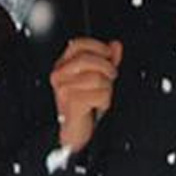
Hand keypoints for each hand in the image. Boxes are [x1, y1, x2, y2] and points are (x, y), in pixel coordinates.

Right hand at [50, 38, 122, 152]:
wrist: (74, 130)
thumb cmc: (84, 103)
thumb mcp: (96, 77)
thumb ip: (106, 60)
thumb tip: (116, 45)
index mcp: (62, 65)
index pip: (77, 44)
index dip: (97, 46)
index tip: (109, 54)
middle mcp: (59, 75)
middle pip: (88, 59)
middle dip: (106, 68)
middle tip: (111, 78)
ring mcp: (63, 88)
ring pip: (97, 78)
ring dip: (107, 88)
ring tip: (102, 95)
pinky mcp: (72, 102)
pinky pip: (100, 94)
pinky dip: (105, 102)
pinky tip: (97, 106)